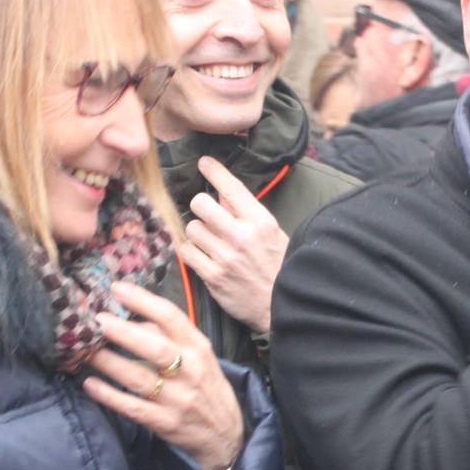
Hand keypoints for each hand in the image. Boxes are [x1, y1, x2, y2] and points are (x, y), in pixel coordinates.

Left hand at [85, 281, 245, 469]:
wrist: (225, 433)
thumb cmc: (205, 386)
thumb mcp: (198, 355)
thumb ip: (169, 336)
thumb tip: (131, 317)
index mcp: (198, 348)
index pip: (172, 318)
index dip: (143, 301)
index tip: (117, 288)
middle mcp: (190, 371)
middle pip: (156, 348)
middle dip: (124, 333)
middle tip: (98, 320)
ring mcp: (178, 399)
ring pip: (140, 378)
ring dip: (110, 363)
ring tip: (86, 351)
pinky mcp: (165, 423)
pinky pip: (133, 408)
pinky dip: (109, 396)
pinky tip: (90, 384)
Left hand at [180, 156, 288, 333]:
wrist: (282, 306)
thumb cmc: (279, 267)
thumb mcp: (273, 234)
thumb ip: (248, 213)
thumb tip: (223, 195)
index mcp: (261, 221)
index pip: (231, 187)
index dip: (214, 171)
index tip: (204, 163)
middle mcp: (241, 236)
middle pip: (200, 204)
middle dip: (201, 207)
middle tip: (207, 216)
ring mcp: (225, 257)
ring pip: (192, 228)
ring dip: (197, 233)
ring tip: (209, 241)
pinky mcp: (212, 277)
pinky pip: (187, 252)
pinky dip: (192, 251)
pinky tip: (202, 255)